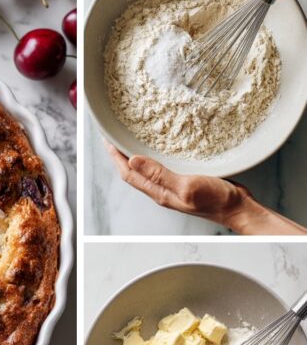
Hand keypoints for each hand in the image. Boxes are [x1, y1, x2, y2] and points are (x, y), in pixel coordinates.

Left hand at [104, 142, 247, 222]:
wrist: (236, 208)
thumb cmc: (215, 201)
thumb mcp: (186, 186)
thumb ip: (160, 175)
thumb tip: (133, 161)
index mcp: (159, 192)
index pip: (128, 174)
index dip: (116, 157)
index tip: (107, 140)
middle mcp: (162, 190)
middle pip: (134, 172)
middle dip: (121, 155)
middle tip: (114, 136)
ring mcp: (173, 186)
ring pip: (148, 169)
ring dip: (136, 154)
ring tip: (131, 138)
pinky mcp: (184, 180)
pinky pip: (163, 167)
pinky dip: (156, 155)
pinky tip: (160, 146)